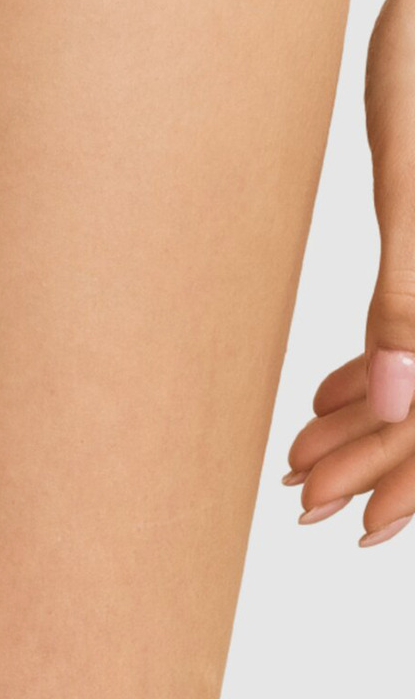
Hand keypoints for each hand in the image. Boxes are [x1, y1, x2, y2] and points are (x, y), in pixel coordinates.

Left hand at [282, 0, 414, 547]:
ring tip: (300, 447)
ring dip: (372, 417)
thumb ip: (408, 294)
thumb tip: (404, 401)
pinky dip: (381, 362)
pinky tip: (329, 381)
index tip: (335, 518)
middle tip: (296, 494)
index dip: (395, 477)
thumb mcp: (406, 179)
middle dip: (369, 457)